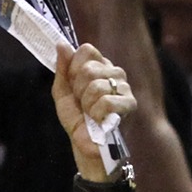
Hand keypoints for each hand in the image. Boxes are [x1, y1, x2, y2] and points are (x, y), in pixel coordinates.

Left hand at [52, 41, 132, 180]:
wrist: (86, 147)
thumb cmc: (76, 121)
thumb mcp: (62, 94)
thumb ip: (62, 69)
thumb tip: (61, 44)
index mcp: (99, 66)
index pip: (86, 50)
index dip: (73, 70)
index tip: (73, 87)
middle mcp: (114, 72)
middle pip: (89, 68)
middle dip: (78, 91)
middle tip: (82, 105)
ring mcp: (124, 87)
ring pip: (97, 85)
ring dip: (87, 105)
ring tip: (91, 114)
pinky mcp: (130, 104)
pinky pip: (106, 101)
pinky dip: (97, 114)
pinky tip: (100, 120)